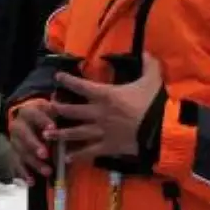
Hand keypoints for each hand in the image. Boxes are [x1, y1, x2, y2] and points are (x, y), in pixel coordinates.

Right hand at [9, 99, 57, 183]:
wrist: (27, 119)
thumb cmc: (46, 116)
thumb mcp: (53, 112)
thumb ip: (61, 118)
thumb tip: (73, 123)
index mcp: (29, 112)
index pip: (34, 115)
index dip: (42, 121)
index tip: (53, 127)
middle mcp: (18, 125)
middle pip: (23, 134)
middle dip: (34, 144)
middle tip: (45, 154)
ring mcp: (14, 140)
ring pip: (21, 151)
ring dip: (33, 162)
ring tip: (47, 172)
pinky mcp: (14, 152)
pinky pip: (17, 163)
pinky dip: (24, 173)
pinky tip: (31, 181)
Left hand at [49, 53, 163, 164]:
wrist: (162, 129)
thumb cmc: (155, 103)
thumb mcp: (153, 80)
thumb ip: (148, 65)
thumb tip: (146, 52)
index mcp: (106, 95)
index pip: (81, 86)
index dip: (67, 80)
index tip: (57, 77)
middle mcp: (98, 113)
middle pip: (72, 110)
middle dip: (58, 108)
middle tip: (49, 107)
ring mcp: (101, 131)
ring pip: (75, 132)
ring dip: (60, 133)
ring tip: (47, 134)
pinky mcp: (107, 146)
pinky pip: (89, 151)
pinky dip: (77, 155)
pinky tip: (67, 157)